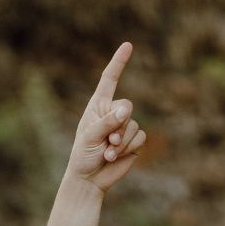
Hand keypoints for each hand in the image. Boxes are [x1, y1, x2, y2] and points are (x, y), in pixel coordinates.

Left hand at [65, 44, 146, 194]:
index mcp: (98, 106)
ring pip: (134, 125)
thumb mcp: (90, 137)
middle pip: (127, 106)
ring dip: (122, 142)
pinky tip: (116, 157)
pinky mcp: (133, 141)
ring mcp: (124, 126)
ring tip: (107, 153)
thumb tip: (126, 111)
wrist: (89, 180)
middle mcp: (112, 113)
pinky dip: (129, 149)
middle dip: (119, 126)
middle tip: (108, 143)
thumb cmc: (83, 156)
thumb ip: (107, 123)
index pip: (110, 79)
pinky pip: (141, 138)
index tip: (128, 45)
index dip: (119, 62)